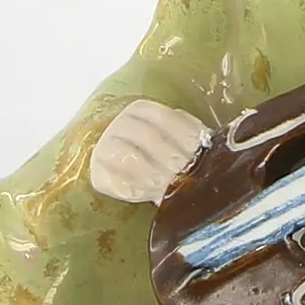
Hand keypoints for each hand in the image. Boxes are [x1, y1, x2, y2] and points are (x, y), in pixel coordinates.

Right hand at [89, 99, 209, 202]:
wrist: (127, 170)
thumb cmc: (161, 155)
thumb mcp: (177, 140)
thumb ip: (189, 138)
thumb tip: (208, 147)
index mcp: (141, 110)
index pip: (164, 117)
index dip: (183, 135)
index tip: (196, 151)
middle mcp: (120, 124)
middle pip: (146, 136)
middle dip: (169, 157)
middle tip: (183, 173)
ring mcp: (104, 147)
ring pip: (126, 155)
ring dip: (150, 173)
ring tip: (166, 185)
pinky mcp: (97, 174)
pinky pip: (111, 180)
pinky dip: (130, 188)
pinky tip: (145, 194)